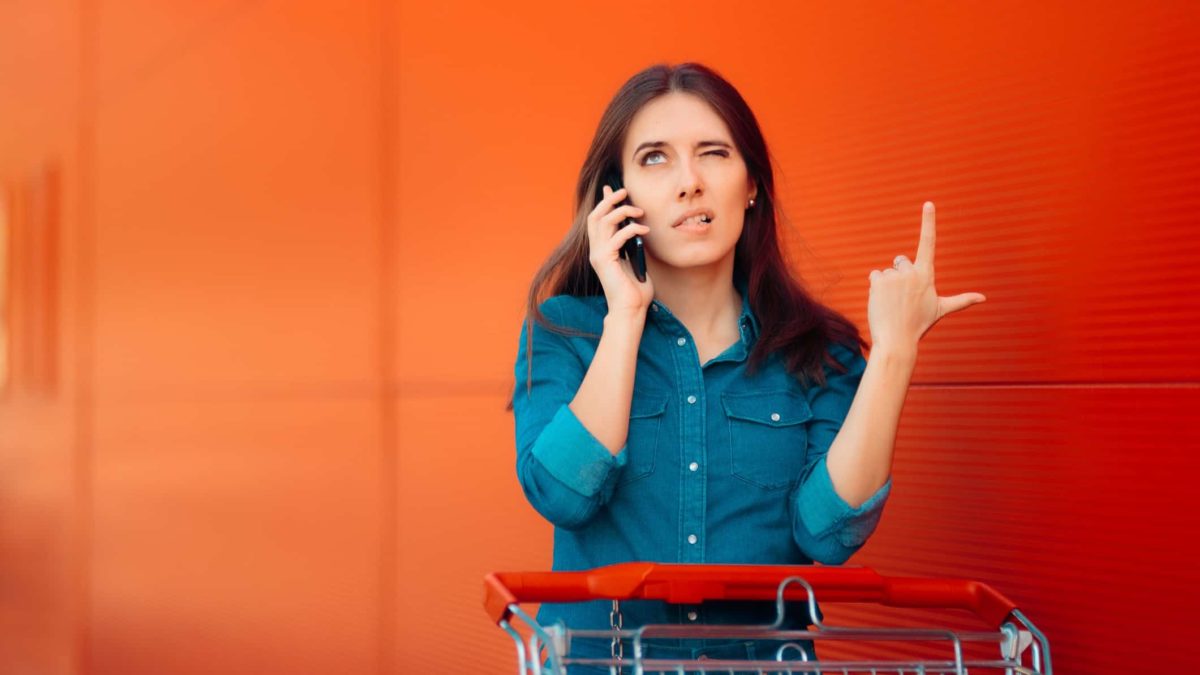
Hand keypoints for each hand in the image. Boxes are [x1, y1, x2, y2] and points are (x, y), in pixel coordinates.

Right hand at [587, 185, 654, 314]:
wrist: (630, 309)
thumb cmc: (635, 289)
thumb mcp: (634, 260)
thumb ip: (631, 244)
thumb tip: (636, 227)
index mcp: (601, 250)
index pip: (597, 220)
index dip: (603, 203)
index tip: (612, 189)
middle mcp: (595, 251)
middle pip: (595, 216)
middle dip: (609, 201)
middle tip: (624, 192)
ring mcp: (598, 256)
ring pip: (603, 222)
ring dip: (622, 212)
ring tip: (639, 212)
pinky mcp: (605, 261)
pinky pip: (617, 237)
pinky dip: (631, 230)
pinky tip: (644, 230)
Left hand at [866, 202, 985, 350]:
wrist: (897, 339)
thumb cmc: (919, 324)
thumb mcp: (940, 310)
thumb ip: (961, 300)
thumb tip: (984, 298)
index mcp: (927, 274)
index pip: (928, 242)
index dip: (928, 222)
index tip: (928, 203)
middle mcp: (911, 271)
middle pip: (900, 261)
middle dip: (900, 274)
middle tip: (902, 296)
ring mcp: (894, 276)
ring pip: (886, 271)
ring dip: (887, 284)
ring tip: (892, 303)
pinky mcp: (878, 280)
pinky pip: (874, 276)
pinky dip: (875, 287)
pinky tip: (882, 301)